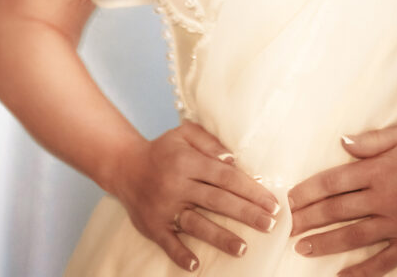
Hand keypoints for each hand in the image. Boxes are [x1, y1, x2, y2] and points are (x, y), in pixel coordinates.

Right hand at [114, 120, 279, 271]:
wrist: (124, 166)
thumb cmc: (162, 150)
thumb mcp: (183, 134)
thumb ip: (209, 141)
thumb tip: (233, 159)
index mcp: (188, 162)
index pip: (225, 176)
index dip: (250, 189)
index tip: (272, 202)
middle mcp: (177, 185)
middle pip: (217, 201)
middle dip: (246, 213)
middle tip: (270, 225)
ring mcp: (164, 207)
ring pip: (197, 224)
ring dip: (221, 237)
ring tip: (244, 248)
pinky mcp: (152, 226)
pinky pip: (168, 242)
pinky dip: (180, 254)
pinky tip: (196, 265)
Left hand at [288, 124, 396, 276]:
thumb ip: (371, 141)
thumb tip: (341, 143)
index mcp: (380, 170)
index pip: (334, 182)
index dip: (309, 191)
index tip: (291, 199)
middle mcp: (385, 198)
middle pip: (337, 210)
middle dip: (308, 218)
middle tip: (288, 226)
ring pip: (354, 236)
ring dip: (325, 244)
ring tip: (302, 248)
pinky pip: (382, 262)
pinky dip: (360, 271)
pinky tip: (340, 276)